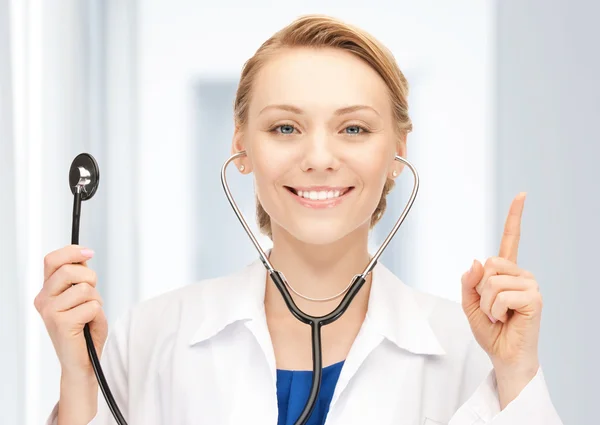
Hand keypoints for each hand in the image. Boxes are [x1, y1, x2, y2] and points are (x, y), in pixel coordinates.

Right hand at [34, 245, 107, 376]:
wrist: (82, 362)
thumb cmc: (85, 330)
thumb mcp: (83, 297)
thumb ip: (80, 278)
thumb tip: (83, 254)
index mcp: (47, 291)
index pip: (52, 260)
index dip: (71, 252)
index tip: (89, 252)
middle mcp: (43, 299)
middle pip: (70, 270)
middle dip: (91, 279)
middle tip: (92, 296)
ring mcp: (50, 311)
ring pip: (85, 289)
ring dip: (96, 301)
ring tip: (89, 316)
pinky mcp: (61, 323)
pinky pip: (92, 306)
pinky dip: (98, 316)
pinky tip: (89, 326)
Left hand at [461, 193, 541, 405]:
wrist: (504, 356)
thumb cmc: (491, 331)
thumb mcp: (470, 303)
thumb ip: (469, 281)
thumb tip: (477, 260)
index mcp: (506, 272)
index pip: (511, 239)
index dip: (515, 217)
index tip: (522, 194)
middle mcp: (521, 274)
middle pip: (489, 264)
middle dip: (481, 290)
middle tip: (492, 309)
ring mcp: (530, 285)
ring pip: (492, 281)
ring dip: (488, 304)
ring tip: (499, 316)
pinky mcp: (534, 298)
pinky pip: (502, 295)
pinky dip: (495, 311)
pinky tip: (505, 319)